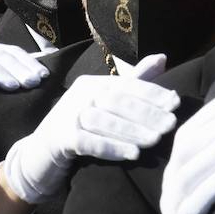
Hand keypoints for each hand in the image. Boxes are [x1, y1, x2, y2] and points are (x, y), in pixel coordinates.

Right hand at [0, 55, 176, 204]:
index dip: (152, 92)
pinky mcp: (60, 138)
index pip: (127, 84)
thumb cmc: (80, 129)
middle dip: (146, 112)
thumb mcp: (105, 104)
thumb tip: (163, 58)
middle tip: (171, 124)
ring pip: (104, 120)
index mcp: (93, 83)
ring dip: (132, 130)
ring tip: (156, 140)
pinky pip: (88, 142)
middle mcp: (80, 94)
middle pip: (117, 100)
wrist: (39, 156)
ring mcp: (68, 115)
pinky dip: (112, 147)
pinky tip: (132, 154)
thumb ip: (134, 83)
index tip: (176, 102)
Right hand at [161, 95, 214, 213]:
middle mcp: (171, 188)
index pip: (185, 137)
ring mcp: (173, 210)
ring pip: (188, 176)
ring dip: (213, 154)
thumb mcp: (211, 188)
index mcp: (176, 172)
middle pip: (186, 152)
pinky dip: (210, 190)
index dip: (205, 117)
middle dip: (212, 130)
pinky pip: (193, 209)